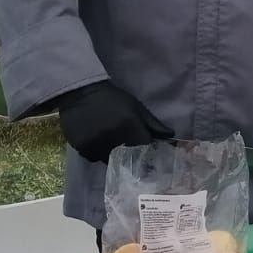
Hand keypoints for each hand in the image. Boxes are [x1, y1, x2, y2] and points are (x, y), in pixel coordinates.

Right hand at [56, 81, 172, 162]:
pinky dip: (96, 153)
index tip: (145, 151)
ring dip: (112, 155)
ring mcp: (96, 144)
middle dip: (128, 154)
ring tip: (109, 142)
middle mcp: (112, 137)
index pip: (144, 148)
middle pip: (126, 158)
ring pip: (109, 160)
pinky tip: (95, 141)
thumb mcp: (135, 107)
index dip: (146, 151)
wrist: (81, 92)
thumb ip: (152, 124)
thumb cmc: (113, 98)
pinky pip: (93, 158)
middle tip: (125, 147)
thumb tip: (171, 136)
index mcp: (129, 126)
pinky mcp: (82, 148)